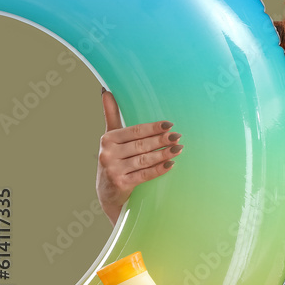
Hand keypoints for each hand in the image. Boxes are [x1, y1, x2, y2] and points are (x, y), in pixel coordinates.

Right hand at [97, 89, 183, 224]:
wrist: (108, 193)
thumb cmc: (114, 160)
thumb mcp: (111, 139)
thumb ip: (111, 116)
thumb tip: (106, 91)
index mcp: (107, 139)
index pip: (135, 131)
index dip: (153, 127)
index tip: (170, 125)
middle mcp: (108, 153)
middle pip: (141, 145)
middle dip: (161, 140)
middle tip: (178, 136)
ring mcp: (113, 169)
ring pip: (144, 159)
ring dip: (163, 154)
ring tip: (179, 149)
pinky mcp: (120, 184)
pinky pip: (144, 174)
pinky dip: (159, 169)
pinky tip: (171, 164)